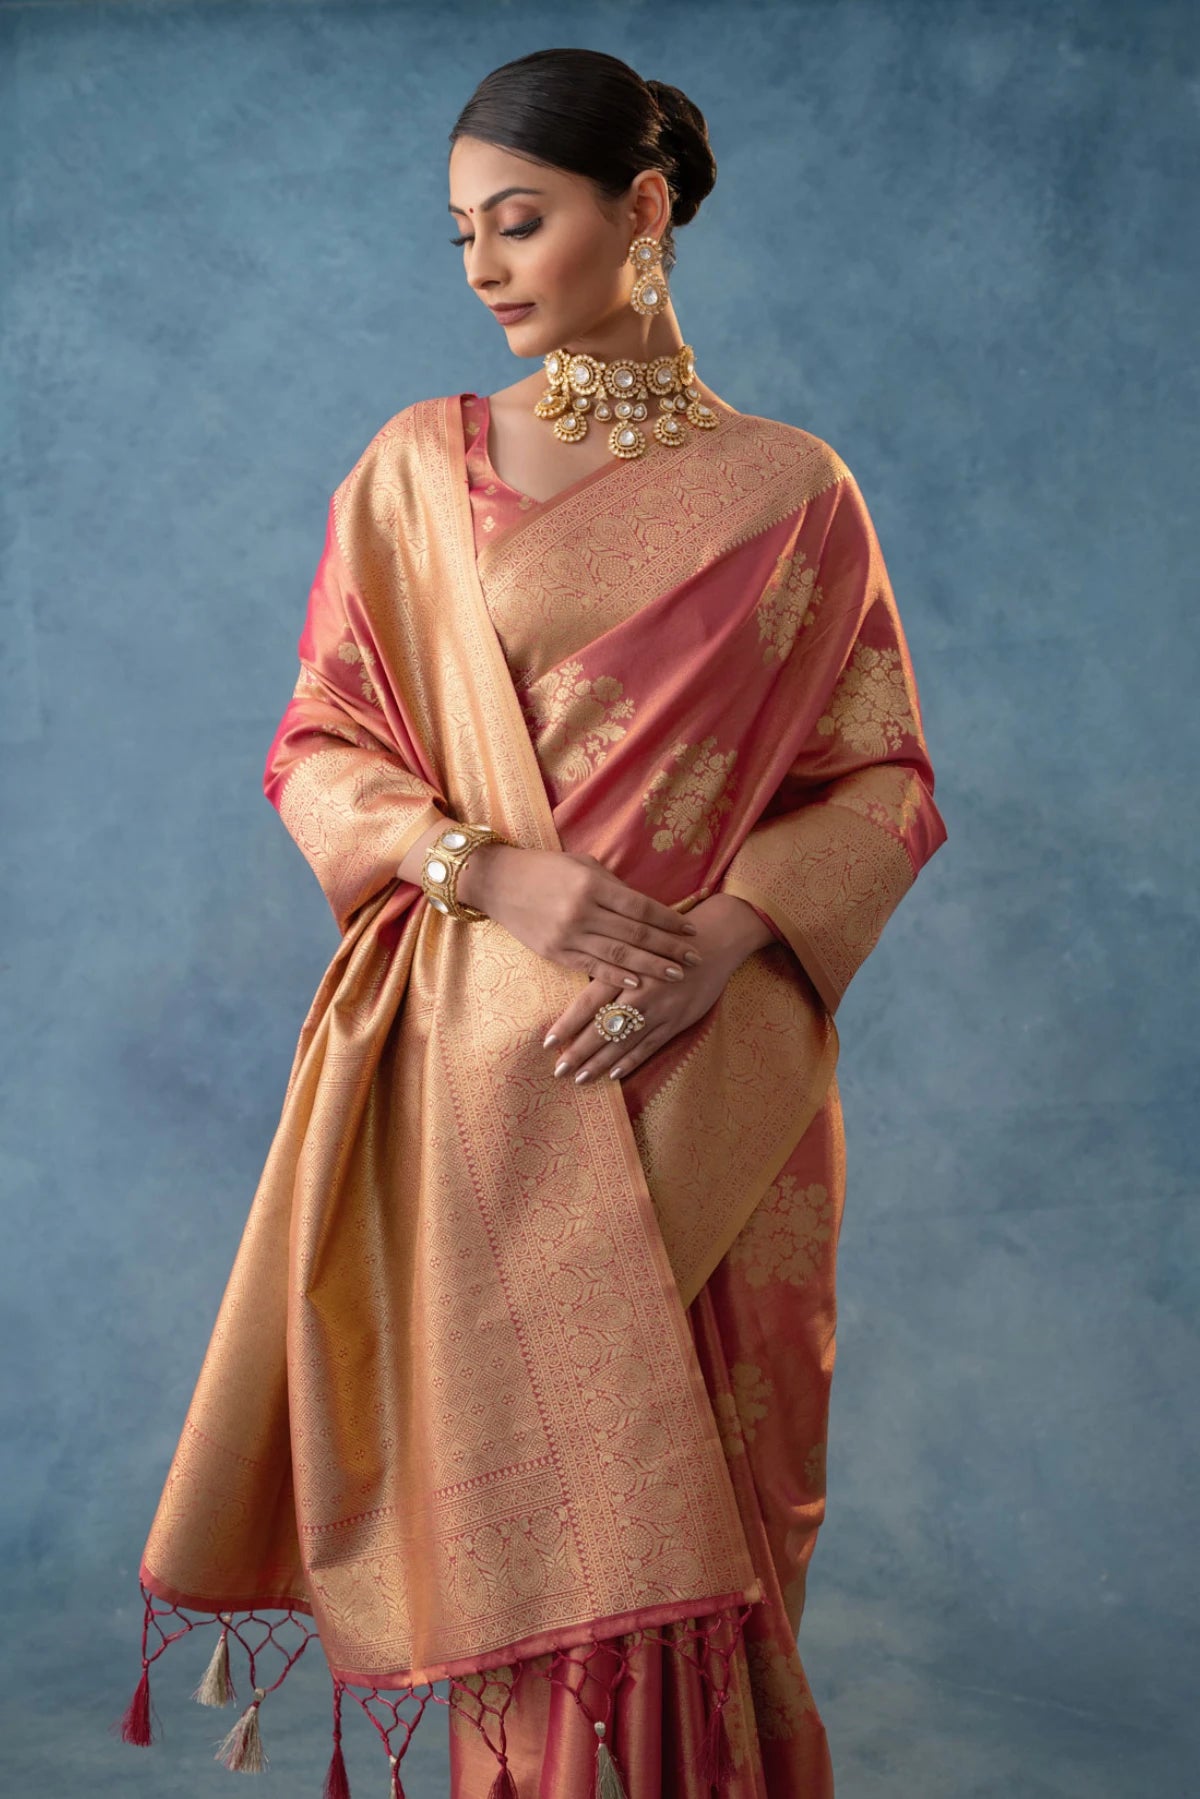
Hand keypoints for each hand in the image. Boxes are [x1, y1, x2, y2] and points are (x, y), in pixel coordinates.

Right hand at [457, 842, 703, 990]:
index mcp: (593, 885)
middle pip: (636, 935)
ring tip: (676, 973)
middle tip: (695, 957)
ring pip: (619, 956)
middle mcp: (583, 911)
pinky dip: (617, 977)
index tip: (691, 930)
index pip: (641, 908)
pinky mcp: (556, 952)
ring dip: (651, 966)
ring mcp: (568, 935)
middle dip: (669, 948)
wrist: (498, 882)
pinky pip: (592, 968)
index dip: (669, 921)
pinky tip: (638, 982)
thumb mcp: (582, 865)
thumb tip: (646, 908)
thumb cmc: (545, 868)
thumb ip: (613, 886)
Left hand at [542, 893, 775, 1084]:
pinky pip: (650, 1046)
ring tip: (579, 1077)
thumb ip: (610, 963)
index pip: (589, 1003)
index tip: (548, 1041)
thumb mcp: (636, 942)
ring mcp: (661, 1011)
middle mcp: (641, 992)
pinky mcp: (678, 1021)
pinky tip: (614, 1073)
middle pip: (603, 1028)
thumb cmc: (668, 938)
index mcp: (626, 970)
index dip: (568, 1024)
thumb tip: (576, 980)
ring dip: (600, 1063)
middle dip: (579, 1051)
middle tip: (558, 1069)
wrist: (715, 941)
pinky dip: (631, 1061)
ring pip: (624, 1042)